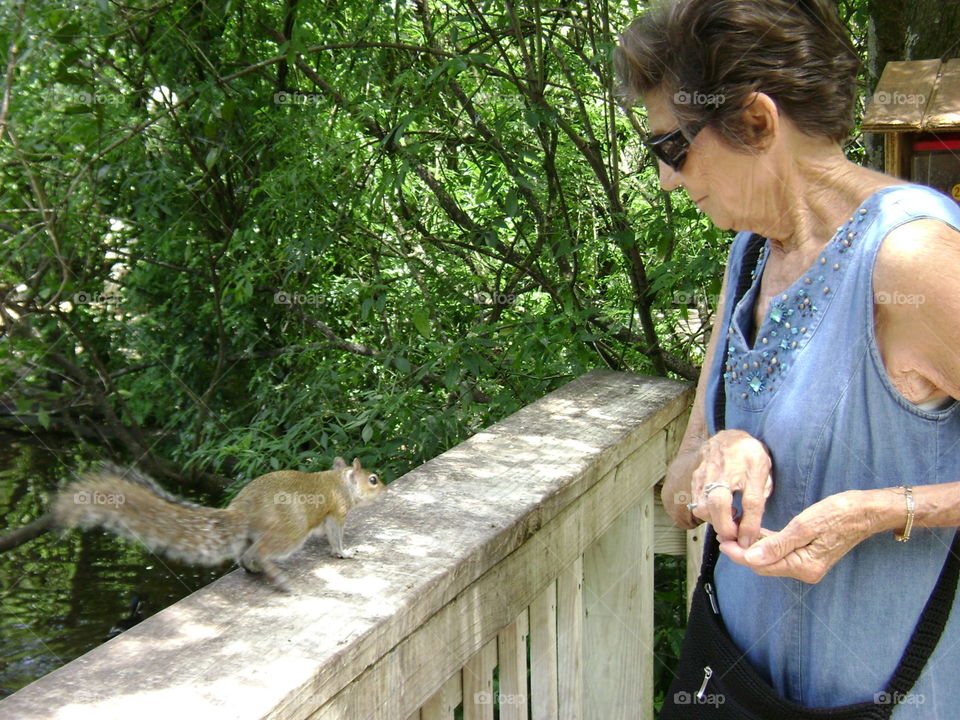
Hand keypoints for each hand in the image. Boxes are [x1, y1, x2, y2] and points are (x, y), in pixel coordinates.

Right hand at [690, 430, 772, 546]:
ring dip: (715, 521)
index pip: (752, 501)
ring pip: (703, 506)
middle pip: (718, 503)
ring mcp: (706, 473)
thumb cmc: (749, 456)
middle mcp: (726, 468)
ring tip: (728, 520)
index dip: (751, 525)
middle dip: (726, 527)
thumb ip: (761, 494)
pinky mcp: (695, 478)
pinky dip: (707, 514)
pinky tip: (718, 512)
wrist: (727, 438)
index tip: (749, 540)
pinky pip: (696, 503)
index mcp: (750, 465)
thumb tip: (752, 525)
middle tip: (735, 536)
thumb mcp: (764, 471)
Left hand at [719, 490, 874, 582]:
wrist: (866, 511)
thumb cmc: (838, 514)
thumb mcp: (804, 527)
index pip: (762, 564)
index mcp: (803, 566)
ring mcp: (806, 563)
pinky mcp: (808, 553)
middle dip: (742, 550)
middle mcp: (804, 570)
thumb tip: (751, 559)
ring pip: (771, 557)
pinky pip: (781, 550)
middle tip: (723, 533)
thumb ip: (777, 545)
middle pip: (764, 563)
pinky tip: (753, 532)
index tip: (722, 541)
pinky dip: (766, 542)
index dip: (739, 554)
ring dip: (752, 545)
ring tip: (732, 530)